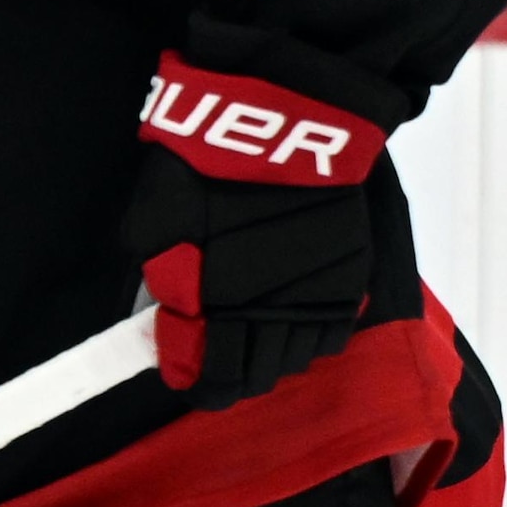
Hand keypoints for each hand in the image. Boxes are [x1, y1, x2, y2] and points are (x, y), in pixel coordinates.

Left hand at [127, 39, 392, 400]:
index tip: (188, 379)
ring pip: (297, 360)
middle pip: (257, 376)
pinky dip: (310, 337)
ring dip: (272, 358)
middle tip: (219, 361)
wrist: (288, 120)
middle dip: (234, 376)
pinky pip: (334, 332)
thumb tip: (171, 309)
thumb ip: (160, 272)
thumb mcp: (154, 220)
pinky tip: (291, 321)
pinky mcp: (352, 276)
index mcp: (220, 306)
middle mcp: (274, 312)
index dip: (198, 386)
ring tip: (253, 341)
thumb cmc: (206, 166)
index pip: (212, 379)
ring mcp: (319, 296)